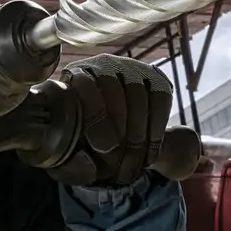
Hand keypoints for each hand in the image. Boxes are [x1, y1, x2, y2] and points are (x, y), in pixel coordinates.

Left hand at [45, 56, 171, 188]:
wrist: (114, 140)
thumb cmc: (83, 146)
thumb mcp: (69, 159)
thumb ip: (71, 166)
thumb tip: (90, 163)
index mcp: (72, 78)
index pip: (85, 83)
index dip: (96, 115)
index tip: (103, 148)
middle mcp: (102, 64)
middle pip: (114, 89)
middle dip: (121, 133)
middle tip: (121, 165)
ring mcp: (130, 68)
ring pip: (139, 94)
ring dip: (139, 136)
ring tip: (134, 165)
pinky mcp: (154, 78)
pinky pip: (160, 98)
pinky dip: (156, 130)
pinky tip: (149, 154)